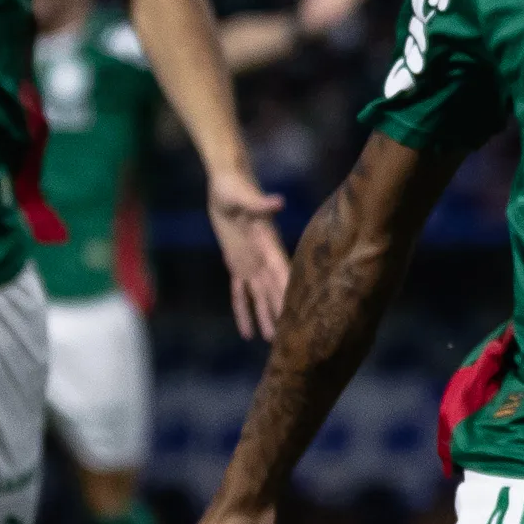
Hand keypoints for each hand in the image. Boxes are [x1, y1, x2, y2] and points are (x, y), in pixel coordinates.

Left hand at [209, 172, 290, 341]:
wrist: (225, 183)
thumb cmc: (234, 186)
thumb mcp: (243, 195)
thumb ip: (260, 203)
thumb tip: (279, 203)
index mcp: (268, 243)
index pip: (282, 270)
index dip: (289, 291)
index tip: (298, 311)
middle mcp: (263, 256)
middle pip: (274, 289)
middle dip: (281, 312)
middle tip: (288, 337)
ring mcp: (251, 262)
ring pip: (259, 296)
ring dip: (265, 316)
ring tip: (271, 340)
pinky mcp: (236, 263)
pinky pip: (239, 292)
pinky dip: (242, 310)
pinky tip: (246, 331)